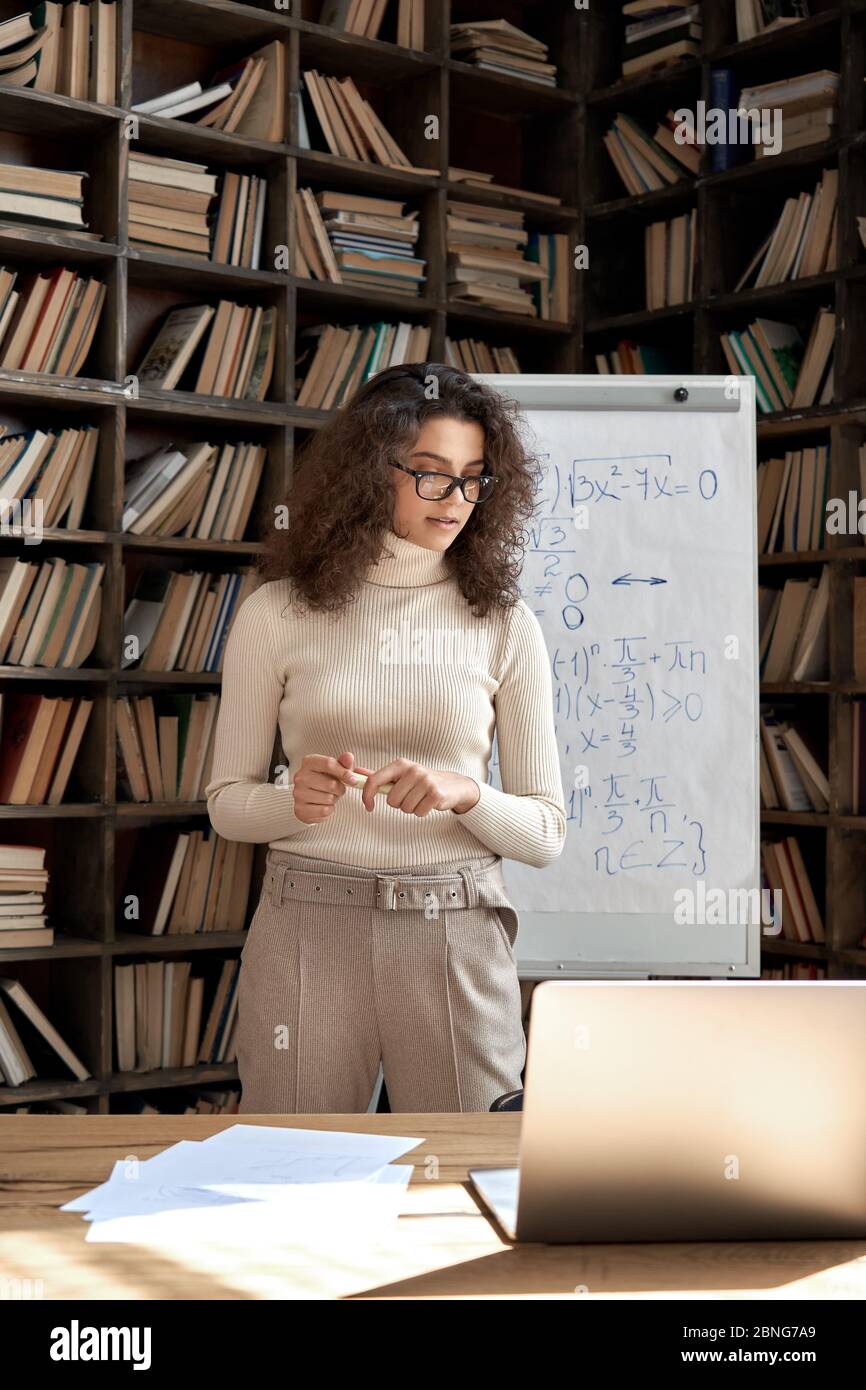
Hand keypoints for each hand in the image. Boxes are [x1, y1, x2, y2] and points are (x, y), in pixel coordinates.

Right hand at [292, 751, 363, 823]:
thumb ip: (343, 763)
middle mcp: (300, 777)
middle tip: (336, 789)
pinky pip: (324, 811)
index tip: (353, 779)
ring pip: (329, 798)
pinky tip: (323, 805)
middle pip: (331, 784)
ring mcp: (298, 793)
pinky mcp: (300, 809)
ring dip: (334, 799)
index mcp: (309, 762)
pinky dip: (328, 810)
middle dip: (340, 788)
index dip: (344, 772)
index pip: (328, 764)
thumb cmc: (323, 780)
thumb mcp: (335, 769)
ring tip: (328, 796)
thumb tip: (348, 757)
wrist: (310, 798)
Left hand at [359, 758, 480, 816]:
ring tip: (420, 799)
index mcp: (400, 764)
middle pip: (391, 800)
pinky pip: (418, 812)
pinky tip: (428, 803)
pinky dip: (422, 812)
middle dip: (399, 803)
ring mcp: (426, 781)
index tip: (368, 806)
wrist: (453, 784)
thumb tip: (357, 772)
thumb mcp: (400, 774)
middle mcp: (413, 770)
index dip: (367, 795)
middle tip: (409, 797)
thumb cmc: (421, 781)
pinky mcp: (436, 794)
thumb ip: (379, 775)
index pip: (375, 780)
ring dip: (411, 808)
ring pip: (405, 808)